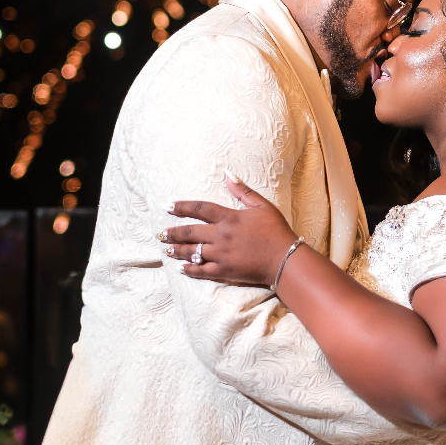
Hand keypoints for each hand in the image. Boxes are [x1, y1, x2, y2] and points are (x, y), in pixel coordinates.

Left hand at [163, 178, 301, 285]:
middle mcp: (221, 236)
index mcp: (229, 218)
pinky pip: (202, 271)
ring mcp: (221, 254)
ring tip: (166, 249)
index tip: (169, 207)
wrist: (285, 259)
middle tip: (160, 234)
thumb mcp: (262, 206)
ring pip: (192, 252)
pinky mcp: (224, 271)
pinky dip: (189, 270)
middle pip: (190, 232)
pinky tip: (180, 268)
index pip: (200, 209)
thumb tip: (227, 174)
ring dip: (177, 250)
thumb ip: (243, 191)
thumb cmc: (276, 231)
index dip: (182, 207)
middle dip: (173, 233)